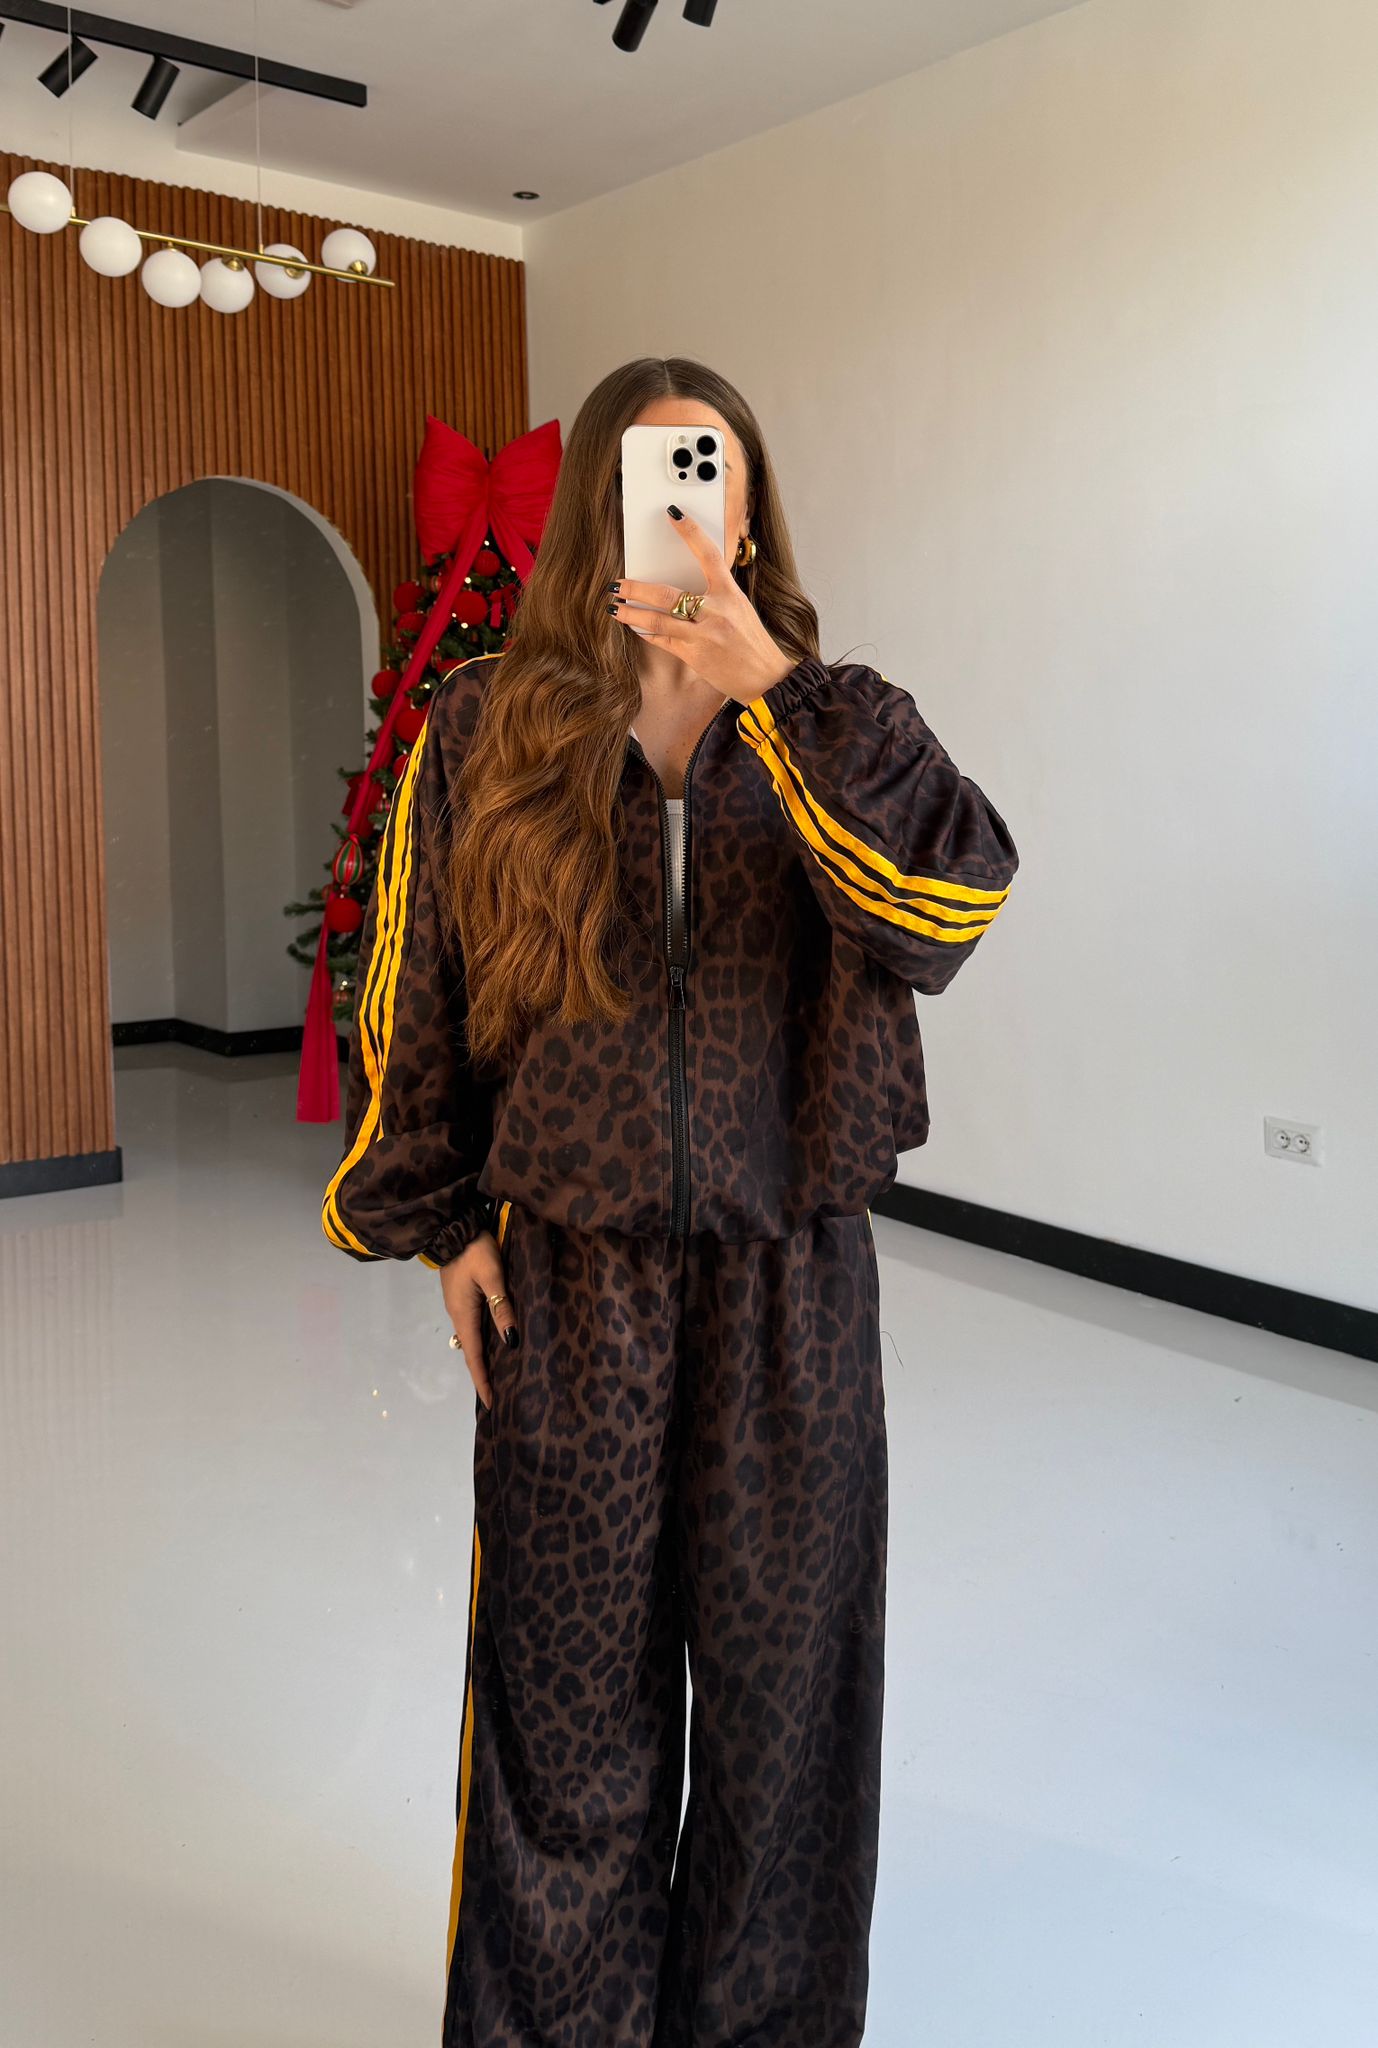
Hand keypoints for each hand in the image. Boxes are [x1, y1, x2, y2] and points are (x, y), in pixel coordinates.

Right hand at [439, 1231, 517, 1410]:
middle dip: (484, 1375)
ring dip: (484, 1359)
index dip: (483, 1381)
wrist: (452, 1226)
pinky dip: (483, 1341)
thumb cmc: (475, 1251)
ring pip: (473, 1340)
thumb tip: (512, 1342)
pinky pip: (473, 1327)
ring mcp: (458, 1306)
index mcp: (464, 1316)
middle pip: (472, 1353)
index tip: (492, 1405)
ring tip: (500, 1374)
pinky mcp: (461, 1297)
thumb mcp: (492, 1277)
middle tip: (501, 1395)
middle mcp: (458, 1316)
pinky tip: (495, 1342)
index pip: (474, 1358)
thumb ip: (502, 1308)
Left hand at [609, 505, 797, 705]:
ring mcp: (702, 636)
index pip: (709, 555)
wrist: (766, 677)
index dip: (690, 532)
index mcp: (730, 595)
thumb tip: (684, 581)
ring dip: (631, 613)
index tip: (673, 514)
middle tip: (617, 583)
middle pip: (667, 593)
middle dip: (636, 588)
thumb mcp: (740, 609)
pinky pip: (662, 641)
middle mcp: (715, 612)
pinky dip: (646, 634)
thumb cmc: (752, 642)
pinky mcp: (694, 656)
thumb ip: (715, 594)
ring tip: (614, 607)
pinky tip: (635, 628)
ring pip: (657, 620)